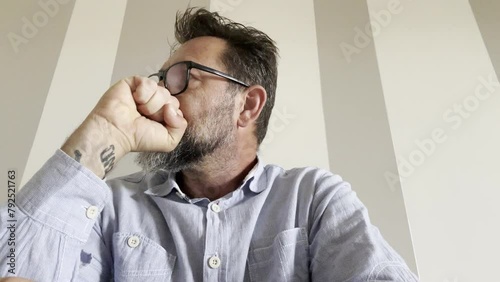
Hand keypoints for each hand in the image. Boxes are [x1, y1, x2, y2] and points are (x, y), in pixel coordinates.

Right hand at [61, 76, 186, 177]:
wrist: (117, 131)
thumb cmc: (137, 138)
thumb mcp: (168, 141)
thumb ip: (180, 126)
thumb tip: (173, 109)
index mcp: (163, 113)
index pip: (177, 107)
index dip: (170, 115)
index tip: (158, 123)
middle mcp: (155, 102)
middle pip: (171, 98)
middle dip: (160, 111)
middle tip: (145, 118)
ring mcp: (145, 92)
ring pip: (161, 91)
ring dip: (150, 104)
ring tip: (138, 111)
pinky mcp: (134, 82)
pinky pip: (149, 82)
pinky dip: (143, 94)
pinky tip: (134, 100)